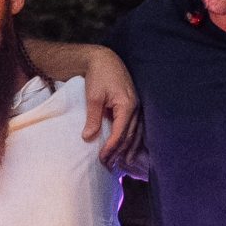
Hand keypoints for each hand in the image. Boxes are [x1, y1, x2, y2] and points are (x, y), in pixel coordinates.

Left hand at [73, 46, 138, 164]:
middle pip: (130, 136)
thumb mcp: (93, 97)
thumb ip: (93, 118)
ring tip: (123, 163)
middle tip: (110, 166)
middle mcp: (136, 108)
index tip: (103, 159)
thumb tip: (89, 138)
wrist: (104, 60)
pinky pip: (136, 127)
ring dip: (129, 149)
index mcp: (127, 106)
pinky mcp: (134, 106)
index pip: (120, 133)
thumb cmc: (99, 76)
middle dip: (120, 152)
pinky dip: (132, 139)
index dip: (112, 148)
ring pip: (136, 133)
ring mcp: (137, 107)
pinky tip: (129, 148)